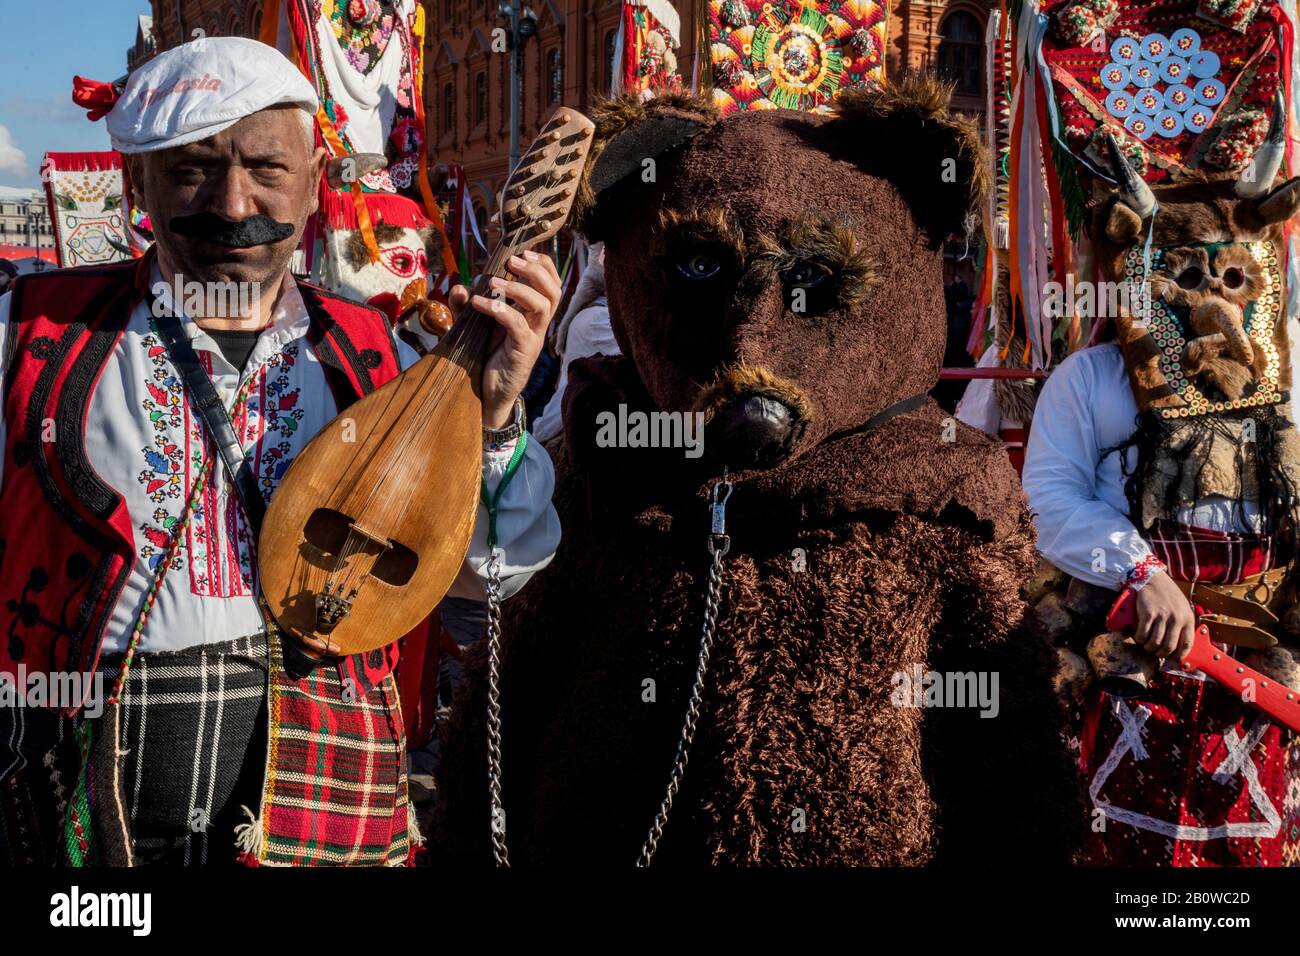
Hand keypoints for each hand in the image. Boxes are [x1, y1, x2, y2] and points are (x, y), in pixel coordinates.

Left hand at [450, 251, 561, 427]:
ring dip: (519, 288)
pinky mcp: (523, 352)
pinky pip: (518, 325)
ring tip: (495, 281)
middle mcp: (537, 324)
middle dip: (536, 271)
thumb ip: (466, 306)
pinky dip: (500, 309)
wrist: (488, 394)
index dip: (543, 265)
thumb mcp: (473, 326)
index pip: (551, 284)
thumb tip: (461, 287)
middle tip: (513, 261)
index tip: (524, 253)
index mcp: (532, 315)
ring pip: (542, 305)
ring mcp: (533, 338)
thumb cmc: (486, 357)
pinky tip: (480, 304)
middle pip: (554, 291)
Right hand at [1133, 571, 1195, 660]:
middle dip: (1161, 654)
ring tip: (1146, 645)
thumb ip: (1182, 623)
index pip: (1186, 644)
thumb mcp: (1182, 608)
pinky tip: (1139, 637)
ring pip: (1155, 642)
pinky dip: (1140, 639)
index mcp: (1188, 619)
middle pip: (1169, 646)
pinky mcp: (1148, 614)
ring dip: (1149, 647)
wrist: (1154, 579)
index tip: (1173, 659)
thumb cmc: (1168, 595)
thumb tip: (1178, 644)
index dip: (1179, 655)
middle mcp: (1176, 619)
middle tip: (1156, 653)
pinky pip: (1143, 634)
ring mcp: (1162, 616)